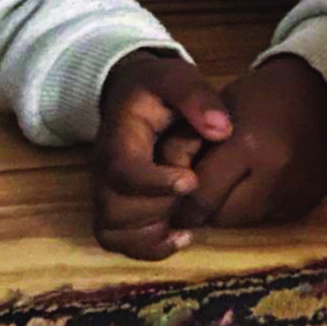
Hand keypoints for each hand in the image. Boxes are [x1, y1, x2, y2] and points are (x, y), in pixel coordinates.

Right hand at [92, 49, 232, 259]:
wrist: (131, 94)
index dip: (154, 183)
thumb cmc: (158, 87)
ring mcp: (107, 190)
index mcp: (120, 136)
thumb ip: (197, 98)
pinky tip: (180, 237)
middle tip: (191, 194)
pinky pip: (116, 240)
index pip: (123, 169)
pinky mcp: (116, 205)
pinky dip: (146, 248)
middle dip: (158, 208)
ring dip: (151, 234)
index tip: (190, 180)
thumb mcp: (178, 77)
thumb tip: (221, 130)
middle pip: (115, 208)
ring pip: (112, 230)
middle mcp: (105, 169)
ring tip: (187, 223)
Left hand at [170, 54, 326, 229]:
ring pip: (245, 222)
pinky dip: (257, 208)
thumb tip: (166, 189)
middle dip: (206, 209)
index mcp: (247, 146)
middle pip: (223, 216)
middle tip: (201, 193)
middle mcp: (274, 173)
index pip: (200, 197)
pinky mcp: (307, 202)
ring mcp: (295, 191)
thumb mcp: (215, 113)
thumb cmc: (256, 98)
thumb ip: (189, 149)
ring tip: (231, 185)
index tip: (175, 199)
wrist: (313, 92)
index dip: (182, 202)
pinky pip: (269, 218)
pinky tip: (257, 185)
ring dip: (232, 209)